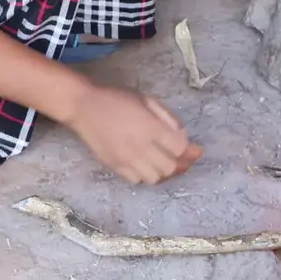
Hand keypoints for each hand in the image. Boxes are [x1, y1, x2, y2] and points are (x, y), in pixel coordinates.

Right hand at [64, 84, 202, 183]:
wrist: (85, 107)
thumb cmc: (118, 99)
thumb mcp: (148, 100)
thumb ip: (168, 118)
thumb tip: (183, 137)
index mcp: (149, 127)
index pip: (179, 149)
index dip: (191, 151)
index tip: (196, 150)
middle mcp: (139, 146)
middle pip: (169, 167)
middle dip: (181, 164)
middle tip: (184, 159)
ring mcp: (126, 159)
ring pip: (155, 178)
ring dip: (164, 172)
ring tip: (166, 163)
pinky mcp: (115, 166)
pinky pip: (137, 180)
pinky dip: (147, 176)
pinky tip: (148, 166)